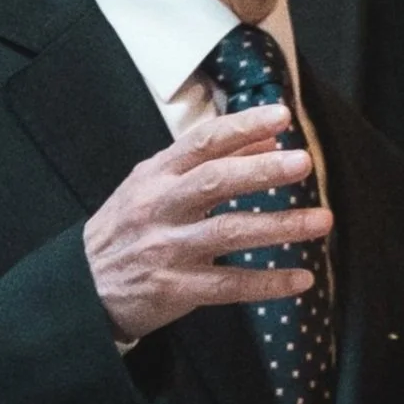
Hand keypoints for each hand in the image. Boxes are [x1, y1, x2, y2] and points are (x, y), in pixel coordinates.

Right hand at [84, 104, 332, 342]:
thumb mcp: (154, 185)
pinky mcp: (176, 287)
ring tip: (321, 220)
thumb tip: (268, 141)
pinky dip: (268, 283)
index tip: (282, 116)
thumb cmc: (127, 227)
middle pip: (216, 181)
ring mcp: (168, 248)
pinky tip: (302, 279)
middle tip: (304, 163)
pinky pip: (230, 285)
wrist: (81, 286)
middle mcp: (160, 207)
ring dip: (280, 226)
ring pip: (230, 232)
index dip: (243, 127)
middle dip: (263, 171)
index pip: (203, 142)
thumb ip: (208, 163)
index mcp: (155, 175)